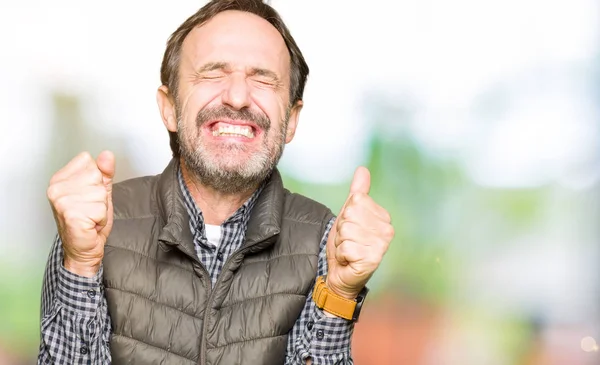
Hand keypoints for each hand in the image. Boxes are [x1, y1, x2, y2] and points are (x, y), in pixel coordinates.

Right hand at [47, 151, 114, 276]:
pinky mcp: (71, 215)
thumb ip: (104, 172)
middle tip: (91, 208)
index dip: (96, 178)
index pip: (88, 160)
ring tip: (91, 216)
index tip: (89, 195)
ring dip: (101, 208)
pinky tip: (90, 224)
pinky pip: (100, 208)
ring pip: (100, 192)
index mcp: (60, 179)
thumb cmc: (89, 221)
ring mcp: (62, 202)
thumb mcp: (100, 191)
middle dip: (100, 194)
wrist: (83, 249)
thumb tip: (107, 155)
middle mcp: (56, 188)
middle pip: (95, 175)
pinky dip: (101, 218)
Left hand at [326, 166, 393, 298]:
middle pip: (350, 215)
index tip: (351, 229)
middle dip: (341, 229)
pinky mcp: (372, 260)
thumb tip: (362, 169)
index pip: (355, 201)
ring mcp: (381, 246)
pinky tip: (348, 260)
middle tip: (348, 242)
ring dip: (340, 242)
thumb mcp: (349, 215)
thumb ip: (357, 193)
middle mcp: (387, 231)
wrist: (342, 274)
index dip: (345, 215)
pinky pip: (345, 246)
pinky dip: (341, 254)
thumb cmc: (347, 244)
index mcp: (383, 217)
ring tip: (348, 251)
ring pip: (346, 230)